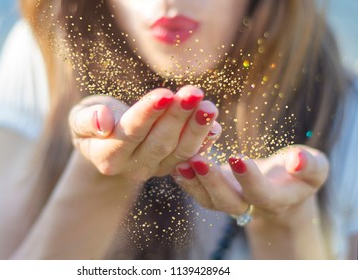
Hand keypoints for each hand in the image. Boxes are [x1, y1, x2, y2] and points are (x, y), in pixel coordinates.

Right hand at [69, 86, 221, 182]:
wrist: (106, 142)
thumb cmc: (91, 124)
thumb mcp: (78, 119)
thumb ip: (86, 121)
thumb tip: (102, 121)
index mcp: (108, 157)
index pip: (130, 134)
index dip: (148, 114)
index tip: (165, 94)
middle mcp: (134, 167)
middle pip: (160, 142)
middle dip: (178, 117)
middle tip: (194, 92)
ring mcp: (156, 168)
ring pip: (180, 151)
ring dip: (197, 128)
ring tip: (209, 106)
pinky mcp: (172, 165)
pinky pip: (191, 155)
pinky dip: (205, 141)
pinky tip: (214, 125)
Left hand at [173, 145, 328, 226]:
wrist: (279, 186)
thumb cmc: (298, 174)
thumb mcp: (314, 168)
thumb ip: (310, 166)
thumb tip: (297, 161)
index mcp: (276, 200)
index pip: (261, 195)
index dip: (250, 180)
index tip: (238, 158)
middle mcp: (248, 206)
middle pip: (228, 202)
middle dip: (212, 182)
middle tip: (199, 160)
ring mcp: (227, 201)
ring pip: (207, 199)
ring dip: (192, 182)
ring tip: (180, 163)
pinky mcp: (213, 192)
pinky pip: (196, 190)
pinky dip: (185, 178)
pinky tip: (174, 162)